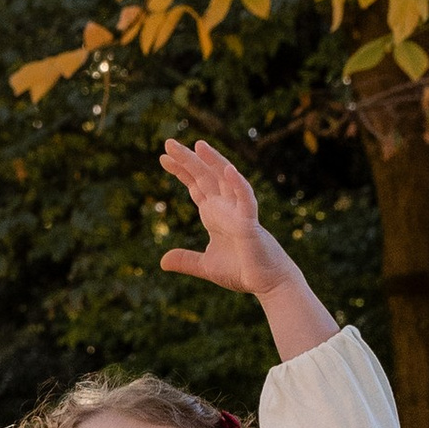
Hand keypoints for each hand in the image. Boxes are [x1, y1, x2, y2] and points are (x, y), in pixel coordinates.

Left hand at [157, 137, 298, 299]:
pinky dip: (238, 185)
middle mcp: (226, 208)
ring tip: (198, 145)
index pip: (196, 186)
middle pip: (205, 177)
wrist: (266, 284)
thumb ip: (186, 261)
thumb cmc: (242, 271)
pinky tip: (228, 170)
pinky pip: (246, 200)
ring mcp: (239, 212)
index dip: (182, 171)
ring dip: (213, 162)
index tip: (164, 158)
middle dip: (188, 160)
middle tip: (168, 143)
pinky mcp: (251, 224)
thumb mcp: (206, 266)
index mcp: (215, 215)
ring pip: (226, 181)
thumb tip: (162, 262)